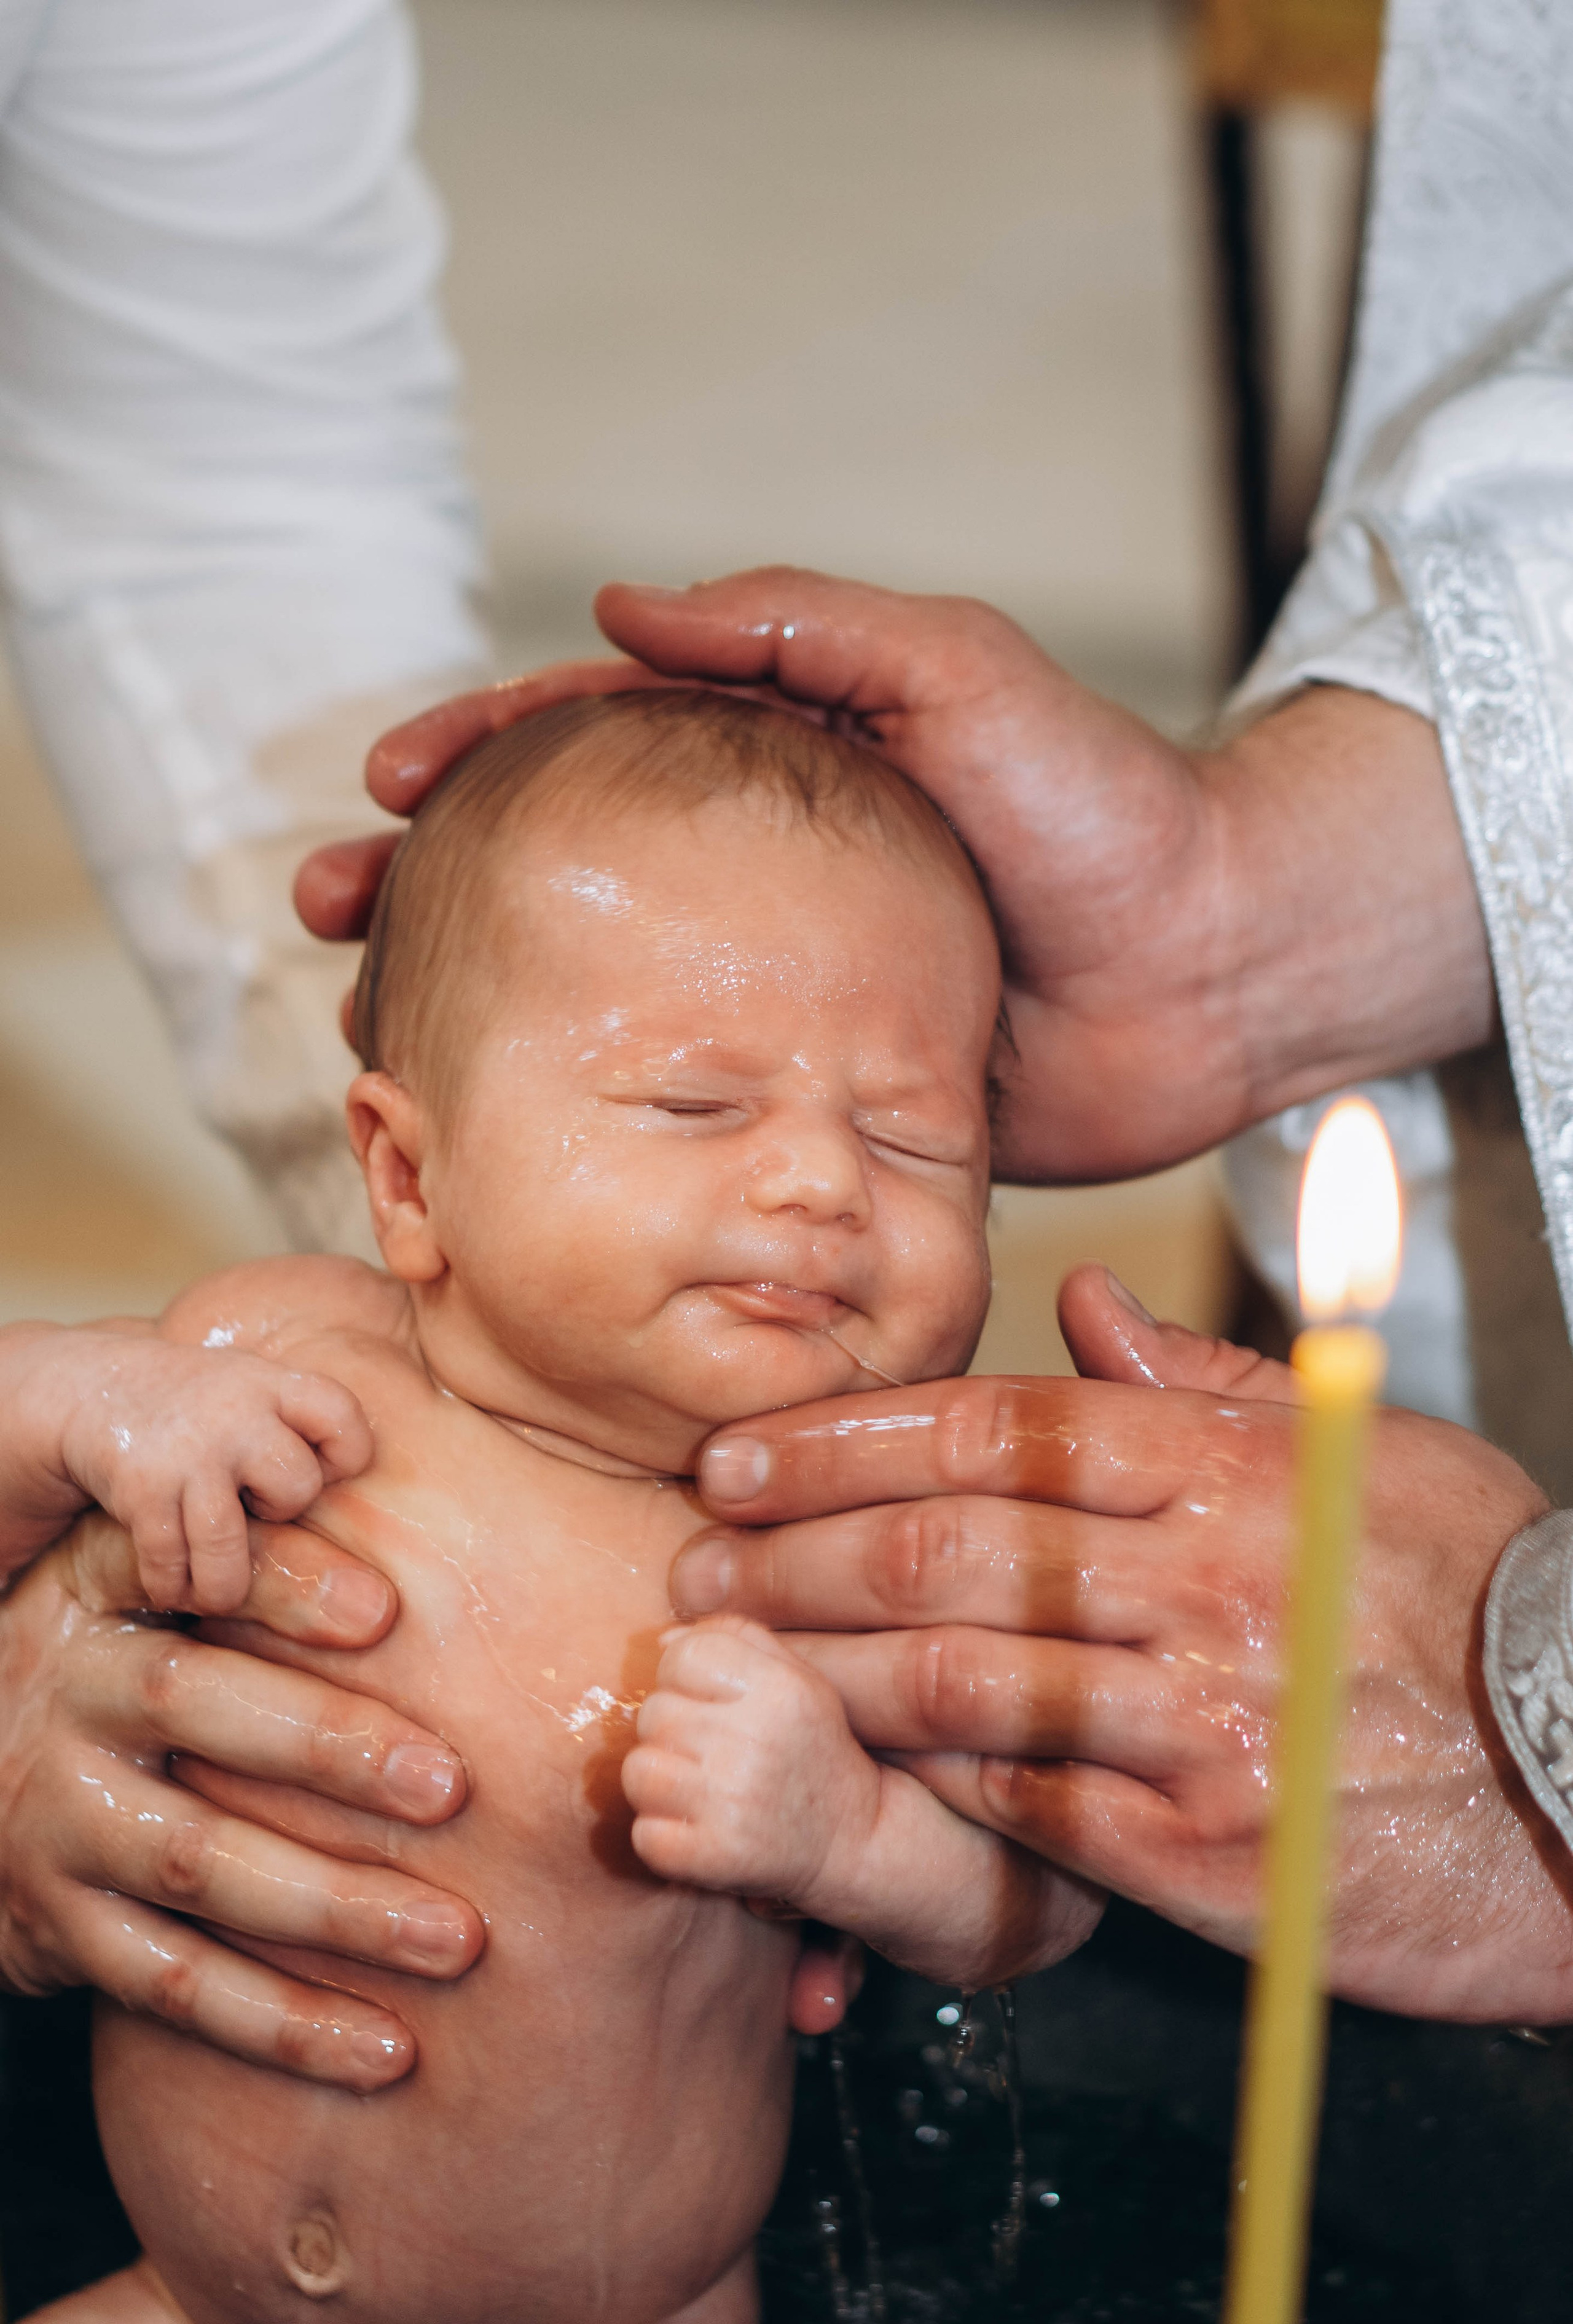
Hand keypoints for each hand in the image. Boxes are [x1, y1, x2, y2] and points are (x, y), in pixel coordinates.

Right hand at [0, 1512, 480, 2089]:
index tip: (388, 1608)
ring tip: (458, 1939)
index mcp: (99, 1595)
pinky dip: (285, 2025)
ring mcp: (56, 1819)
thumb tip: (454, 1498)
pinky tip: (388, 2052)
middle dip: (330, 1747)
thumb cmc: (140, 1667)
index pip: (187, 1568)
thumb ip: (264, 1553)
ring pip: (197, 1863)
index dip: (283, 1582)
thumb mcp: (160, 1593)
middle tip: (455, 1787)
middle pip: (196, 1708)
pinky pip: (177, 1986)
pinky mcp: (59, 1930)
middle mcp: (68, 1696)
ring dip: (334, 1908)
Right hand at [18, 1325, 371, 1612]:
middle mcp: (236, 1413)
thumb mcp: (262, 1391)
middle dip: (278, 1515)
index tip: (315, 1469)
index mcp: (277, 1384)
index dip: (341, 1459)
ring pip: (233, 1549)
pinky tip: (171, 1582)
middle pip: (295, 1488)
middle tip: (250, 1514)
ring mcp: (189, 1453)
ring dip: (223, 1583)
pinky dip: (173, 1587)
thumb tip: (380, 1524)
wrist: (96, 1388)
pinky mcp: (143, 1491)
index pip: (345, 1421)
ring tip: (217, 1587)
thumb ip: (310, 1429)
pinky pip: (174, 1567)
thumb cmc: (203, 1407)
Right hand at [312, 569, 1491, 1180]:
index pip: (591, 739)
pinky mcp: (811, 1093)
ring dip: (474, 991)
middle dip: (431, 880)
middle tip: (330, 914)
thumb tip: (625, 607)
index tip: (387, 784)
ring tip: (374, 1024)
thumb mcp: (961, 674)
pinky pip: (674, 1097)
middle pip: (558, 867)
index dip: (478, 751)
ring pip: (592, 985)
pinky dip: (581, 1101)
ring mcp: (775, 994)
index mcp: (775, 765)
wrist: (1218, 974)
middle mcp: (756, 881)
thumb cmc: (1105, 811)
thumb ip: (805, 626)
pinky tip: (500, 1117)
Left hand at [627, 1612, 1101, 1989]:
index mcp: (783, 1685)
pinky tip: (714, 1835)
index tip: (727, 1700)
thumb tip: (667, 1636)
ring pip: (640, 1773)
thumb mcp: (804, 1675)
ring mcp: (733, 1802)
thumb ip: (742, 1638)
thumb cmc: (823, 1750)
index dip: (694, 1675)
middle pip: (654, 1711)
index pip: (680, 1651)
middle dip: (679, 1729)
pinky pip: (645, 1837)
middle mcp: (759, 1739)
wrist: (865, 1847)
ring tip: (719, 1790)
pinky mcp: (712, 1860)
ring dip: (667, 1785)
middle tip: (727, 1752)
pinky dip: (668, 1843)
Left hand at [666, 1265, 1568, 2023]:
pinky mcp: (1205, 1842)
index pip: (994, 1430)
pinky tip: (845, 1764)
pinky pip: (1023, 1803)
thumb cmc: (1480, 1595)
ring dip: (821, 1668)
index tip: (743, 1458)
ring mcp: (1201, 1712)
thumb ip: (1209, 1381)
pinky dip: (920, 1782)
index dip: (844, 1440)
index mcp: (1228, 1468)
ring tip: (728, 1666)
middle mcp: (1202, 1577)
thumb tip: (1082, 1304)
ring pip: (956, 1674)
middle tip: (693, 1570)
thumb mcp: (1365, 1450)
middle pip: (946, 1546)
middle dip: (793, 1555)